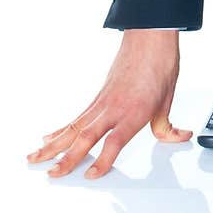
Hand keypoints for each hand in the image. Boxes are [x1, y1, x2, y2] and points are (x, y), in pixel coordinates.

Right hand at [26, 29, 191, 180]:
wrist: (149, 36)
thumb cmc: (159, 63)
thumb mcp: (168, 99)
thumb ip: (166, 126)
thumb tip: (177, 137)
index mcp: (134, 111)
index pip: (114, 141)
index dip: (102, 160)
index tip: (91, 175)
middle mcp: (114, 108)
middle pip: (86, 137)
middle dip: (67, 158)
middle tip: (53, 174)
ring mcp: (102, 102)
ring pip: (74, 127)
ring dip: (54, 145)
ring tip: (36, 158)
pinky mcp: (97, 96)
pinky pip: (77, 117)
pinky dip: (61, 130)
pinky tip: (49, 138)